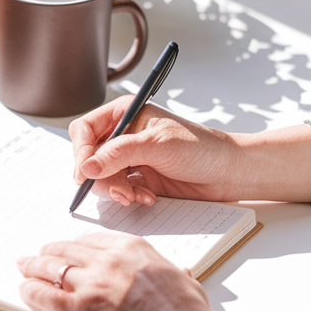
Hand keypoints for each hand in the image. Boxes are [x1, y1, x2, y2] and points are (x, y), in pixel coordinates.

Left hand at [17, 233, 211, 310]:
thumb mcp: (184, 282)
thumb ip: (174, 273)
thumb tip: (181, 273)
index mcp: (132, 249)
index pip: (93, 240)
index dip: (75, 245)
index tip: (69, 248)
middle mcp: (108, 260)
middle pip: (68, 250)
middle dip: (50, 252)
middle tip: (39, 255)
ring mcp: (91, 283)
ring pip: (52, 267)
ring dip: (34, 267)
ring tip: (25, 268)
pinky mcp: (78, 309)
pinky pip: (45, 294)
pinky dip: (31, 291)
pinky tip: (25, 291)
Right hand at [69, 98, 310, 207]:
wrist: (229, 172)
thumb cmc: (201, 148)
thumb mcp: (157, 145)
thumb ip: (118, 154)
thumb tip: (86, 167)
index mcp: (125, 113)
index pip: (85, 130)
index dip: (81, 151)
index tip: (85, 172)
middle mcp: (124, 135)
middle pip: (90, 157)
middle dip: (101, 177)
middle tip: (120, 191)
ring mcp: (131, 159)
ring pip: (102, 178)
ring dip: (116, 190)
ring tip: (137, 195)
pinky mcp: (140, 179)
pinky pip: (119, 191)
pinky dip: (129, 197)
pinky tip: (148, 197)